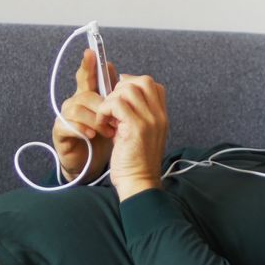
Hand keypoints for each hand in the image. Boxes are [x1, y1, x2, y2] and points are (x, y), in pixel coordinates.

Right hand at [51, 49, 119, 182]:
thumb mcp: (113, 117)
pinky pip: (68, 124)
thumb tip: (118, 72)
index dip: (89, 64)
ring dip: (96, 119)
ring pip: (78, 107)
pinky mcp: (60, 131)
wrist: (93, 166)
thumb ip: (114, 97)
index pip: (87, 76)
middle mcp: (75, 103)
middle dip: (103, 106)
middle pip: (86, 92)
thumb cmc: (103, 140)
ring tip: (109, 132)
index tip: (91, 52)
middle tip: (116, 119)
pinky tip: (92, 135)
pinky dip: (83, 128)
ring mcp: (65, 116)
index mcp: (89, 97)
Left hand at [96, 74, 168, 200]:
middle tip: (111, 108)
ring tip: (107, 118)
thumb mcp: (141, 134)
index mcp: (161, 116)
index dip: (133, 85)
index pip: (153, 85)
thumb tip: (119, 96)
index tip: (119, 100)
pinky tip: (103, 124)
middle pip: (142, 81)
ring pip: (127, 89)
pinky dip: (105, 110)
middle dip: (121, 89)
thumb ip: (136, 115)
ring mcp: (150, 120)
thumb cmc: (135, 162)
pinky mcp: (136, 127)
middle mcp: (159, 115)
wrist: (138, 183)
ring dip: (110, 100)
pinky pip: (116, 103)